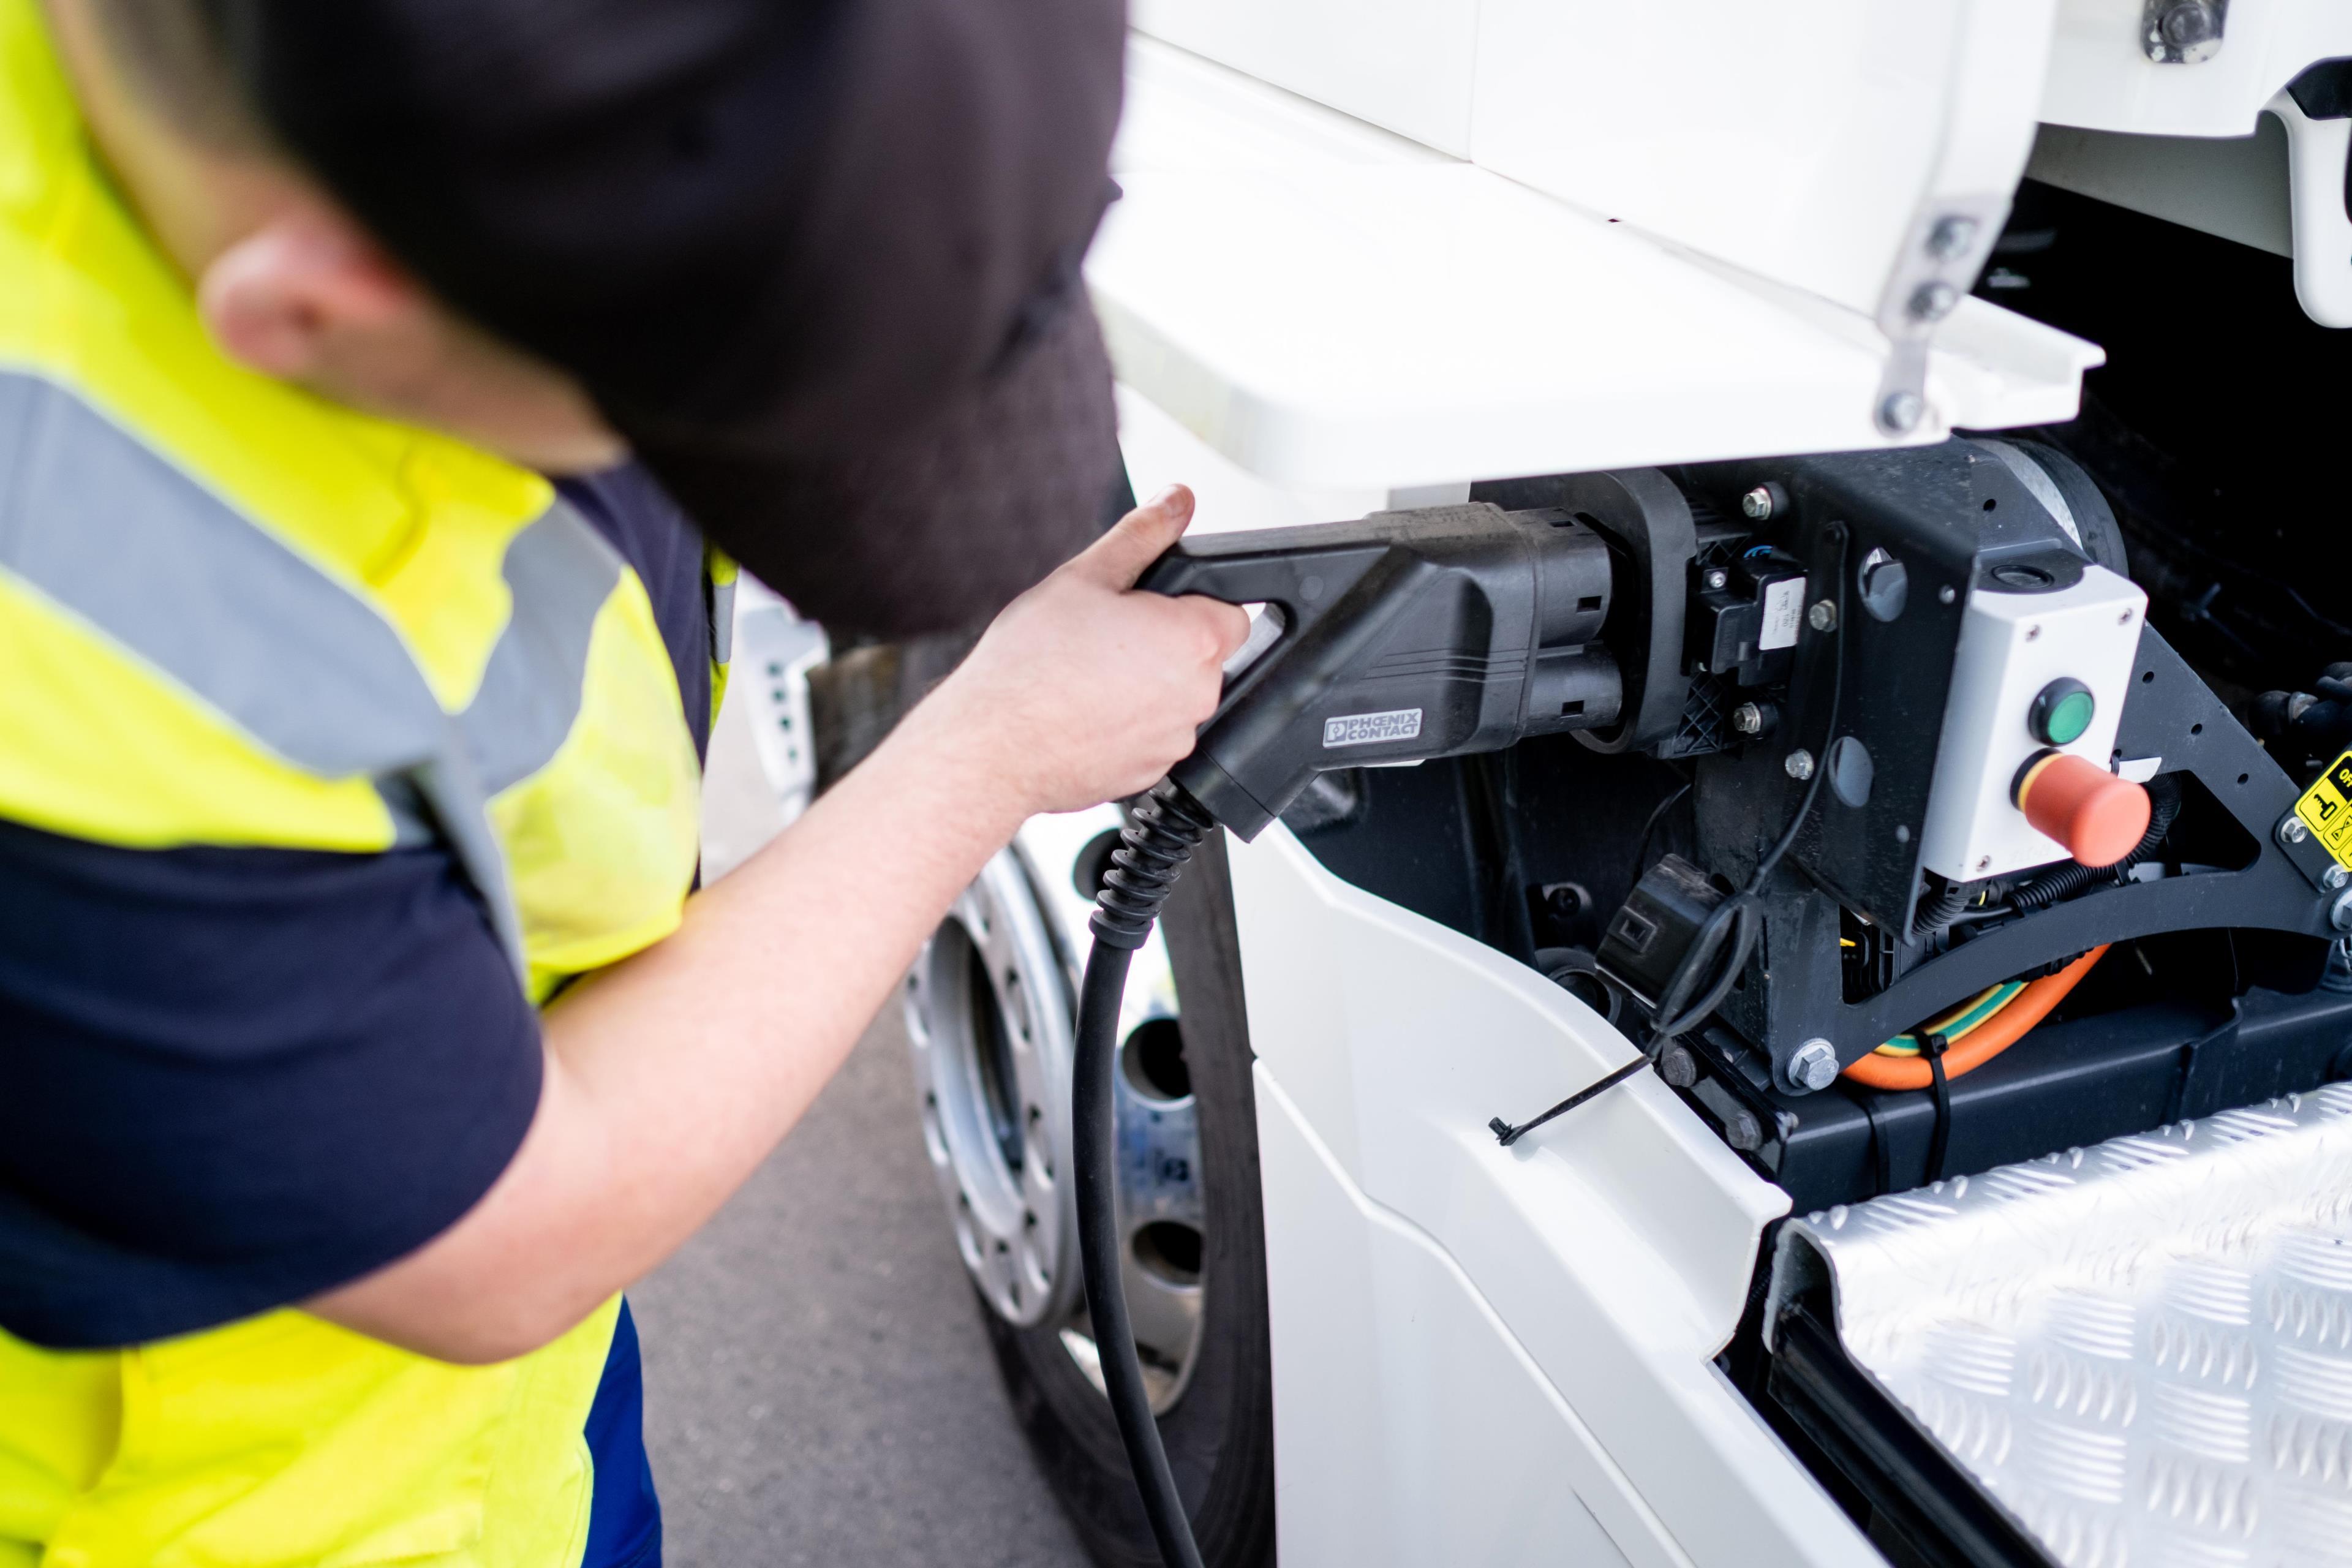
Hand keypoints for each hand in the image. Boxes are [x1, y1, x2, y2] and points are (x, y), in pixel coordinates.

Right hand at [918, 485, 1250, 818]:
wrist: (991, 745)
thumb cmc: (1030, 665)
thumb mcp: (1084, 577)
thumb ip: (1142, 534)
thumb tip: (1177, 500)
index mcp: (1193, 641)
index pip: (1232, 612)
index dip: (1193, 603)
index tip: (1153, 607)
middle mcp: (1197, 696)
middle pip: (1204, 657)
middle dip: (1166, 642)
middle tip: (1106, 636)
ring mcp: (1174, 741)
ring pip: (1176, 699)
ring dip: (1147, 685)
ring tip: (1087, 674)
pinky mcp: (1150, 773)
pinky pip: (1151, 736)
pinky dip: (1128, 723)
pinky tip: (1083, 710)